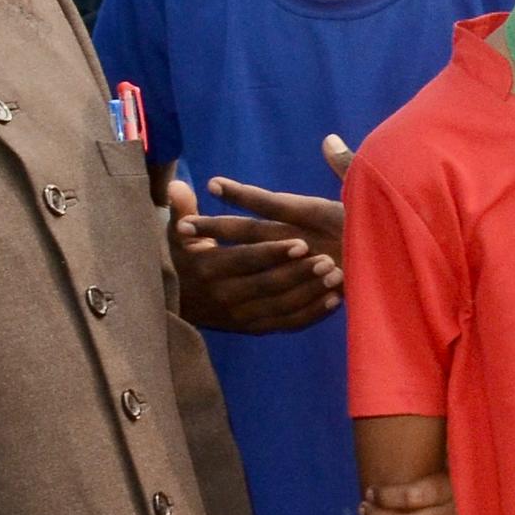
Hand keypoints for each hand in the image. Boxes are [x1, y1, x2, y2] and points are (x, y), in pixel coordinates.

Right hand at [168, 172, 341, 332]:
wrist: (180, 306)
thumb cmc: (184, 262)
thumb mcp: (179, 238)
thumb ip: (182, 211)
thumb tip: (176, 186)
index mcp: (207, 269)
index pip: (245, 260)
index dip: (273, 252)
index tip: (302, 241)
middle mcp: (223, 296)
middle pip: (267, 284)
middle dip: (299, 272)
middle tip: (329, 259)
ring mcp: (241, 317)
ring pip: (281, 306)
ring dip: (310, 292)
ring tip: (337, 276)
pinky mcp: (255, 329)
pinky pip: (287, 324)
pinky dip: (312, 314)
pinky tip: (335, 300)